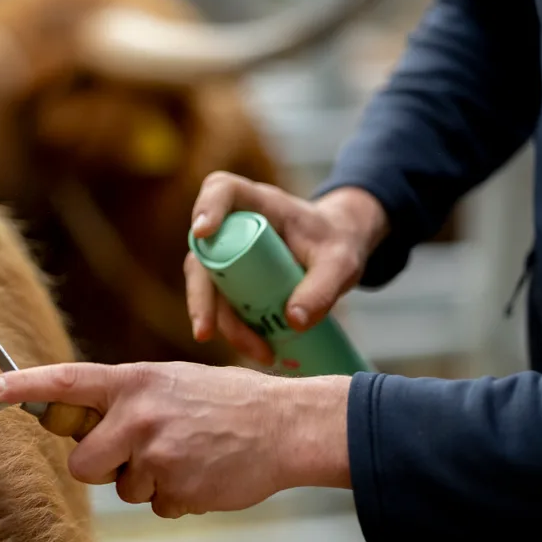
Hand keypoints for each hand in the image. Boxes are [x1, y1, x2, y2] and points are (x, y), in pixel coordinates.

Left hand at [0, 361, 351, 518]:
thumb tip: (81, 419)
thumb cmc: (225, 401)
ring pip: (122, 489)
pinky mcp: (177, 490)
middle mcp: (139, 416)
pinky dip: (174, 496)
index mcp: (136, 382)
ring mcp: (157, 456)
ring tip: (186, 454)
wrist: (283, 425)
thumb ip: (126, 398)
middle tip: (135, 453)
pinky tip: (201, 471)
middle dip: (101, 467)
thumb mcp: (170, 382)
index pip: (69, 381)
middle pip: (81, 463)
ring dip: (147, 480)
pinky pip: (155, 506)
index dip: (25, 386)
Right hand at [185, 173, 388, 364]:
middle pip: (202, 253)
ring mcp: (230, 253)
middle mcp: (235, 225)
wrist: (340, 247)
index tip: (204, 232)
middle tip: (206, 331)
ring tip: (259, 351)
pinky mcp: (233, 278)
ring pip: (208, 285)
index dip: (206, 207)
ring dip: (222, 322)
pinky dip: (235, 328)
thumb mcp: (340, 263)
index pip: (222, 190)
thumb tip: (293, 322)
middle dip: (200, 296)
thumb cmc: (337, 242)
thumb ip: (322, 287)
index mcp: (259, 202)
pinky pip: (222, 303)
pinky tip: (259, 349)